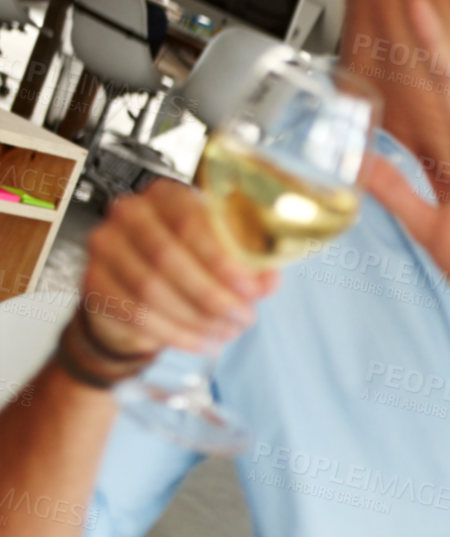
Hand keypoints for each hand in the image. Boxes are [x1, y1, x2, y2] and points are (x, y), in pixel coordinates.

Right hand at [81, 181, 276, 355]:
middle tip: (243, 316)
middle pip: (167, 257)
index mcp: (168, 195)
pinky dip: (174, 333)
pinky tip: (201, 341)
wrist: (143, 287)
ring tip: (227, 332)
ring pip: (150, 289)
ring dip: (196, 318)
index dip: (223, 260)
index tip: (251, 289)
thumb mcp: (229, 254)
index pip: (190, 221)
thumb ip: (252, 262)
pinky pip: (135, 314)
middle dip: (212, 295)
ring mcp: (106, 246)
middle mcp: (130, 213)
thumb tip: (267, 280)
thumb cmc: (192, 261)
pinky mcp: (95, 282)